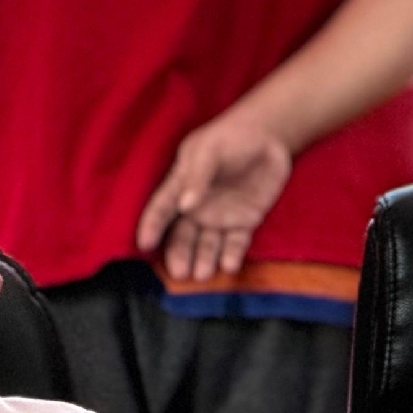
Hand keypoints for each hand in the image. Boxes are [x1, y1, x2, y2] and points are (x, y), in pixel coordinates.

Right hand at [135, 109, 293, 282]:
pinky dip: (233, 255)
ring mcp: (221, 216)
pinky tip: (229, 265)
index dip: (152, 226)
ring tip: (204, 274)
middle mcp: (197, 207)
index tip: (144, 245)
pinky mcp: (245, 222)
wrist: (267, 138)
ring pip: (208, 244)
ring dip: (204, 260)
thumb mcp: (209, 151)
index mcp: (181, 187)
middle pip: (183, 235)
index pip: (162, 209)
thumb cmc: (230, 138)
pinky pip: (236, 242)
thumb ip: (197, 176)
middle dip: (180, 255)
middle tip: (180, 274)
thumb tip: (185, 205)